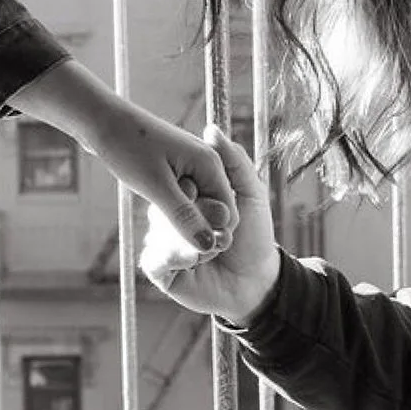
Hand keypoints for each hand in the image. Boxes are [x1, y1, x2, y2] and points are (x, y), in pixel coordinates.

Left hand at [8, 60, 236, 253]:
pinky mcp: (174, 168)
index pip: (227, 213)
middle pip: (213, 210)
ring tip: (153, 206)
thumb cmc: (127, 147)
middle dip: (193, 223)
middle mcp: (206, 162)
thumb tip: (209, 246)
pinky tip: (151, 201)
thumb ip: (184, 217)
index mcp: (210, 163)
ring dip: (178, 216)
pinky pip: (182, 196)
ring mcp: (190, 164)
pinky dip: (169, 205)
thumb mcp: (155, 186)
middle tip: (160, 217)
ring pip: (197, 205)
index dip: (209, 231)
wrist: (100, 119)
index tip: (179, 235)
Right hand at [141, 127, 281, 325]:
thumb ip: (234, 160)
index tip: (204, 194)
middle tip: (221, 229)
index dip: (189, 188)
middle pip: (162, 208)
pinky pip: (153, 258)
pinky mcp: (161, 270)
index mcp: (189, 198)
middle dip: (192, 217)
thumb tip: (211, 128)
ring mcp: (164, 243)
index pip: (175, 184)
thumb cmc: (255, 236)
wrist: (257, 281)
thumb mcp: (250, 192)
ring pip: (157, 232)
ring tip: (211, 249)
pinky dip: (175, 257)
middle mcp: (172, 218)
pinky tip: (194, 261)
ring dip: (186, 240)